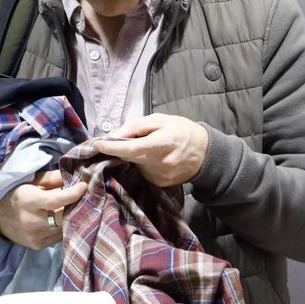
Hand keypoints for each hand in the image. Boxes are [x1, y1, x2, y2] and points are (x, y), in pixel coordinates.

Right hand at [0, 170, 86, 249]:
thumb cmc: (16, 194)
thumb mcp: (30, 182)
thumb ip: (52, 178)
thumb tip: (74, 176)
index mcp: (27, 200)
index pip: (55, 200)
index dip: (72, 194)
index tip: (83, 186)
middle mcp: (30, 221)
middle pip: (63, 217)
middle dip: (75, 207)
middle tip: (83, 198)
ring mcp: (34, 236)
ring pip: (64, 228)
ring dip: (71, 218)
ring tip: (72, 208)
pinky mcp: (38, 246)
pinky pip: (59, 237)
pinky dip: (63, 227)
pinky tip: (60, 220)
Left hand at [91, 114, 208, 186]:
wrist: (207, 154)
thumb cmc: (183, 131)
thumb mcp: (162, 120)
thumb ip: (137, 127)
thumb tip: (115, 134)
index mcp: (161, 144)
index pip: (130, 148)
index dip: (111, 147)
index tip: (96, 144)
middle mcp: (160, 163)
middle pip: (128, 156)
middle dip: (120, 148)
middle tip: (120, 138)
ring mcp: (160, 176)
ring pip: (135, 164)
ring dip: (133, 155)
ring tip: (147, 146)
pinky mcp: (160, 183)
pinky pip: (143, 171)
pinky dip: (142, 163)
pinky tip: (153, 157)